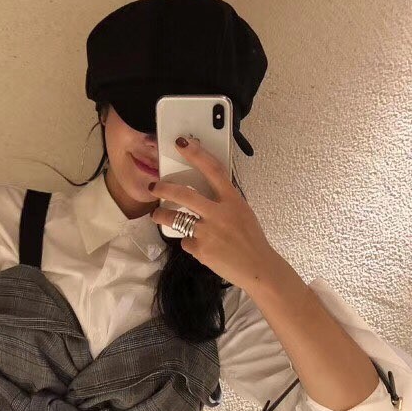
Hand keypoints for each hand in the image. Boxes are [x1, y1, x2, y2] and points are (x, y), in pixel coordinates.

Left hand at [149, 136, 278, 290]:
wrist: (257, 268)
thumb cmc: (251, 240)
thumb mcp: (242, 213)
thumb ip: (224, 202)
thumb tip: (205, 193)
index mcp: (232, 200)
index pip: (212, 170)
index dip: (196, 154)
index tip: (182, 143)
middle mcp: (219, 213)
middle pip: (184, 194)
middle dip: (164, 188)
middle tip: (154, 187)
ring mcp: (208, 232)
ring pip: (175, 218)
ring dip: (161, 215)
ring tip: (156, 214)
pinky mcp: (200, 249)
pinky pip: (185, 242)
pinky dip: (189, 243)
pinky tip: (197, 246)